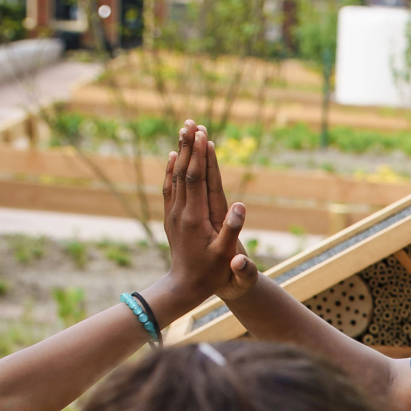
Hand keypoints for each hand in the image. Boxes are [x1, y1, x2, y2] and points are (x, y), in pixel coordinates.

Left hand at [163, 121, 249, 308]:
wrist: (184, 287)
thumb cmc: (211, 274)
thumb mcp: (225, 255)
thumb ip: (233, 230)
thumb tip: (241, 206)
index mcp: (195, 218)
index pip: (196, 180)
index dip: (199, 157)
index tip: (203, 135)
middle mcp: (181, 212)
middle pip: (183, 172)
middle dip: (187, 146)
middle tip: (190, 122)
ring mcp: (173, 214)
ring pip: (174, 176)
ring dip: (179, 152)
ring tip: (183, 131)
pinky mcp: (171, 217)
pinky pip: (168, 187)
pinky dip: (170, 169)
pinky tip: (171, 156)